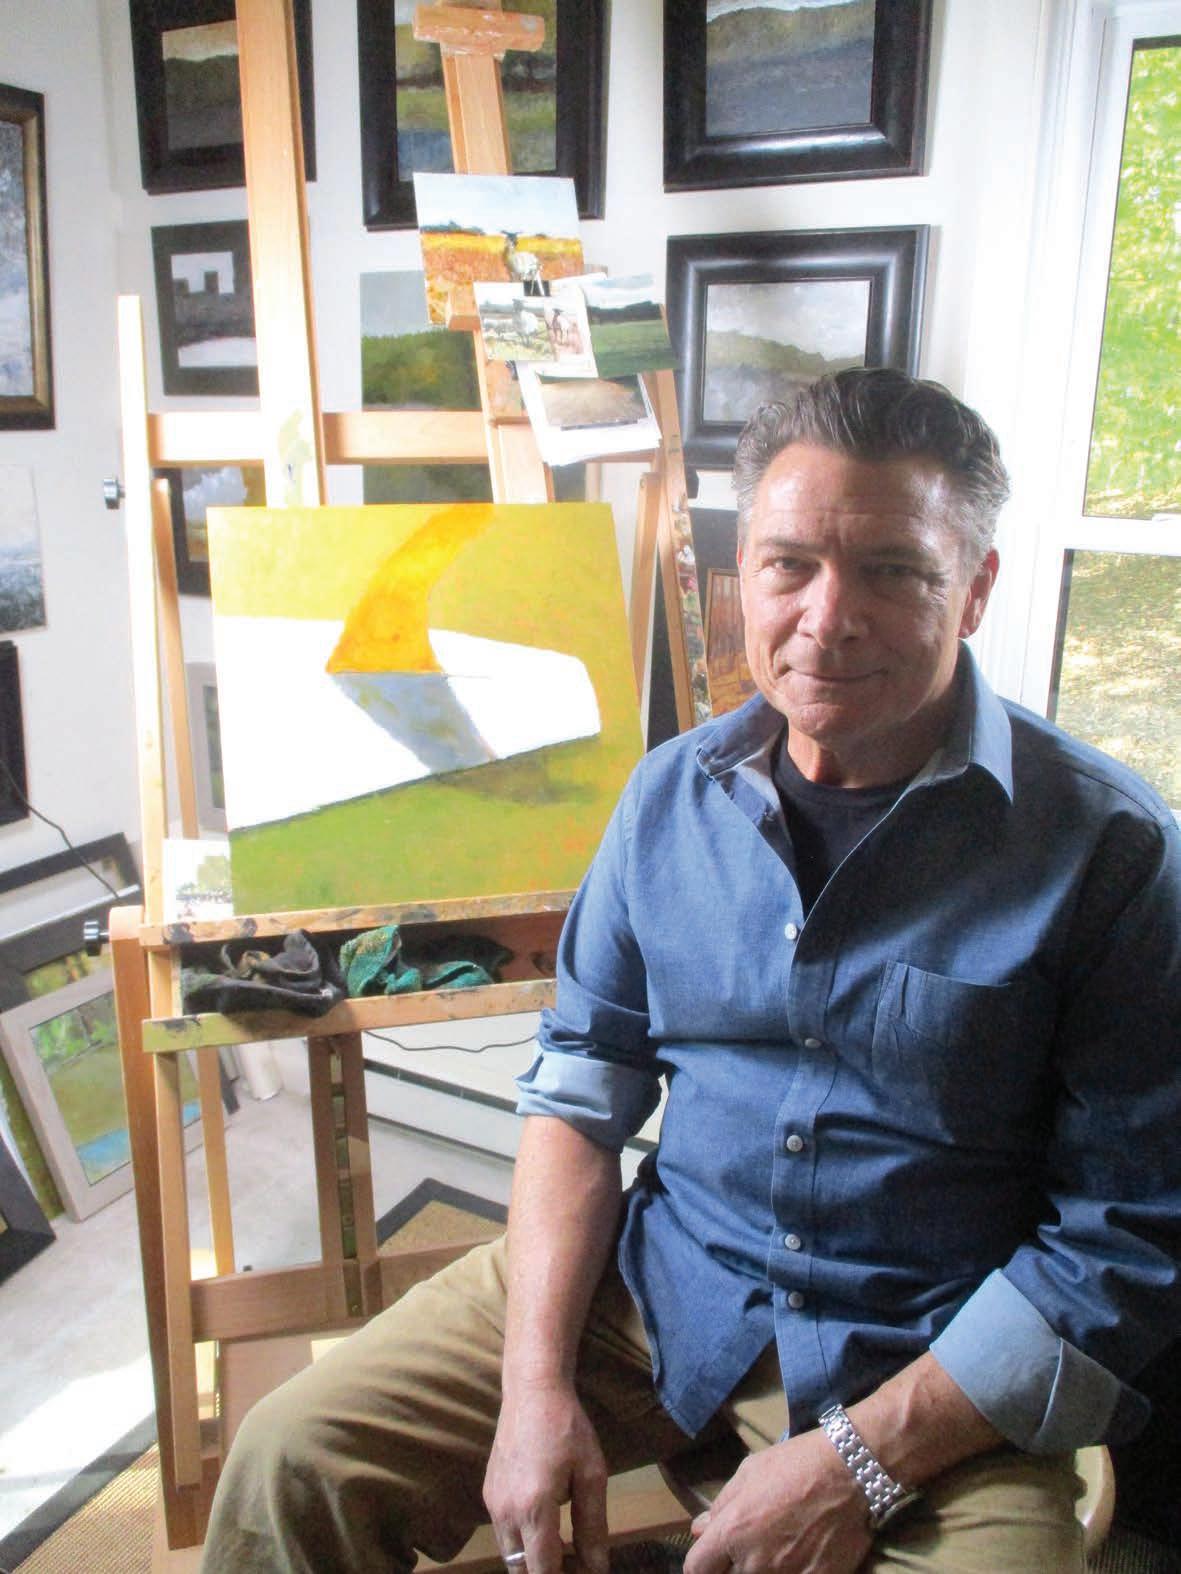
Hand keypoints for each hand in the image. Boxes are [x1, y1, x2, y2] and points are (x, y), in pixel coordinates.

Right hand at [483, 1383, 609, 1573]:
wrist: (532, 1390)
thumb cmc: (567, 1428)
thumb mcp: (592, 1475)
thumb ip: (593, 1526)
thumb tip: (597, 1568)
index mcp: (533, 1510)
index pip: (543, 1572)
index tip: (584, 1573)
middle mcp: (505, 1513)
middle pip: (521, 1572)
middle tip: (575, 1564)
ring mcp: (492, 1504)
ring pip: (510, 1556)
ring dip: (533, 1562)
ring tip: (564, 1550)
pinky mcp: (488, 1493)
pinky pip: (504, 1534)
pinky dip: (523, 1542)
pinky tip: (546, 1526)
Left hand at [682, 1429, 871, 1573]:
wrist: (851, 1472)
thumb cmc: (796, 1464)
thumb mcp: (750, 1472)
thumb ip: (722, 1505)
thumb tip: (701, 1529)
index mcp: (733, 1532)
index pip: (696, 1568)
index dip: (701, 1562)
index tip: (710, 1556)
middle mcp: (755, 1563)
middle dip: (732, 1565)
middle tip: (749, 1545)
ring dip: (762, 1569)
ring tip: (778, 1546)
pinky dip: (793, 1571)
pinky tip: (800, 1554)